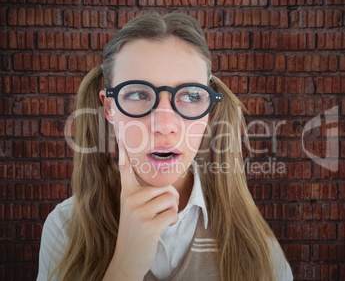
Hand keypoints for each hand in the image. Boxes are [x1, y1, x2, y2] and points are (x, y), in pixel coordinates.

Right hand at [103, 139, 179, 280]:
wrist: (127, 260)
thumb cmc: (136, 232)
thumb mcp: (133, 211)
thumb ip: (142, 195)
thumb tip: (164, 186)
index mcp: (127, 194)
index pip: (125, 169)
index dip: (123, 152)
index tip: (120, 135)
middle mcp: (130, 199)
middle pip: (166, 187)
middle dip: (171, 200)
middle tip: (162, 212)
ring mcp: (138, 212)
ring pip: (172, 198)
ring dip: (173, 210)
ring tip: (162, 219)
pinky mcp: (148, 225)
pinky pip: (173, 213)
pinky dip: (173, 221)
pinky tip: (163, 228)